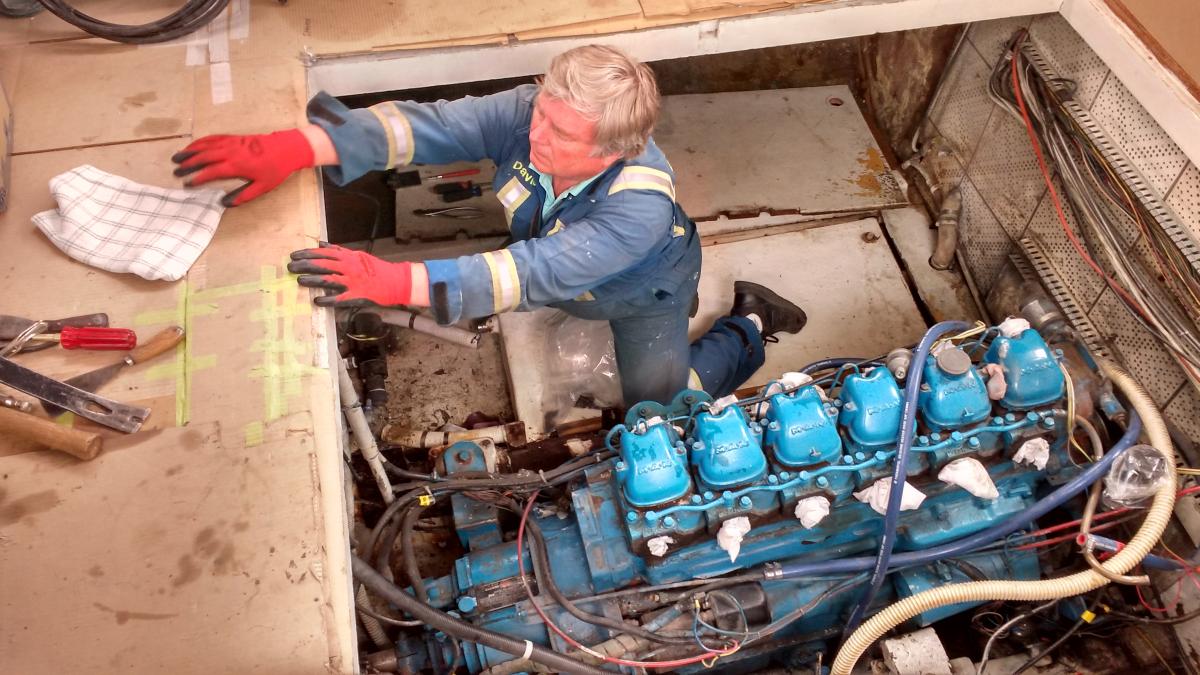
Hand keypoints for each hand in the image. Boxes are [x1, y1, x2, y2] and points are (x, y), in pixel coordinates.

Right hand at [172, 129, 314, 206]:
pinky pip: (214, 138)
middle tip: (175, 171)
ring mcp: (232, 143)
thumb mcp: (263, 187)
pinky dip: (201, 142)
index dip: (198, 178)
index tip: (188, 184)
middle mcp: (231, 152)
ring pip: (206, 145)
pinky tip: (194, 146)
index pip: (212, 172)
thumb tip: (225, 204)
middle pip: (204, 157)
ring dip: (190, 151)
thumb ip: (243, 195)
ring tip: (177, 157)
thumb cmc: (276, 169)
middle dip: (188, 164)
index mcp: (237, 166)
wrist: (287, 148)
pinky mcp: (234, 137)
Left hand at [288, 244, 417, 307]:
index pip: (324, 253)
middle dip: (305, 265)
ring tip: (299, 280)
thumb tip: (321, 244)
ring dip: (312, 280)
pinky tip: (317, 300)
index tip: (294, 255)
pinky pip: (340, 298)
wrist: (395, 281)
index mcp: (348, 257)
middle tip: (290, 267)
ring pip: (328, 279)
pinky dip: (328, 299)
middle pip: (323, 264)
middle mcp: (349, 267)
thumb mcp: (357, 255)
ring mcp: (353, 282)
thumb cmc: (375, 269)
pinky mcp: (357, 296)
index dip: (307, 253)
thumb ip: (338, 250)